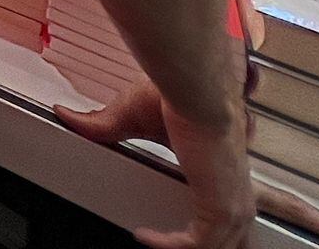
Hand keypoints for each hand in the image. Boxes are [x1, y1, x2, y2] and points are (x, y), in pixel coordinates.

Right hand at [55, 81, 318, 248]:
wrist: (191, 86)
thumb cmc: (172, 90)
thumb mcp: (130, 115)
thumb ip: (100, 125)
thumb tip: (66, 116)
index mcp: (222, 162)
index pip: (240, 196)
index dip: (229, 214)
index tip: (206, 224)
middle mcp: (234, 184)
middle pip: (244, 227)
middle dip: (252, 238)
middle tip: (234, 242)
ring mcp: (231, 198)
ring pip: (228, 240)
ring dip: (196, 247)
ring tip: (159, 243)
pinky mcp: (221, 207)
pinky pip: (202, 243)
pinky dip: (174, 245)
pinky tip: (148, 238)